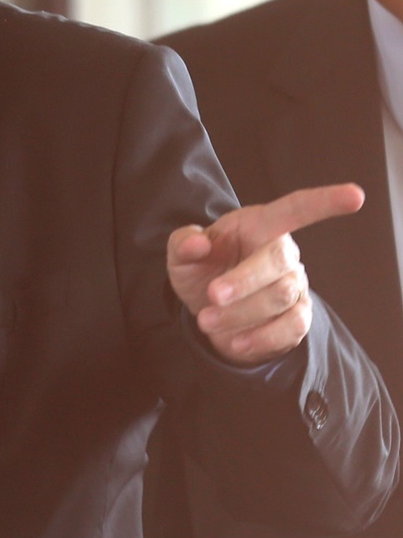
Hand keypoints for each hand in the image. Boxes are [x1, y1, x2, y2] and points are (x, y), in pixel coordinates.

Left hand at [167, 183, 363, 365]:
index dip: (324, 202)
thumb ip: (184, 244)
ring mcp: (296, 285)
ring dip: (240, 312)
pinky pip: (290, 328)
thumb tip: (197, 243)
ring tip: (206, 320)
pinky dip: (259, 337)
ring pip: (280, 298)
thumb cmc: (202, 270)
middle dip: (243, 281)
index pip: (295, 209)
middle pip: (277, 262)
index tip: (355, 196)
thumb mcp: (182, 255)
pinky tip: (234, 341)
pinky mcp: (298, 317)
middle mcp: (284, 253)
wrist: (208, 310)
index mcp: (260, 225)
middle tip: (212, 295)